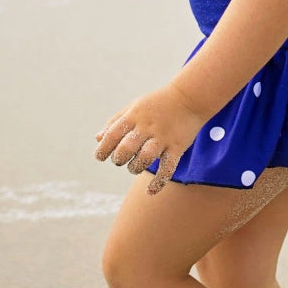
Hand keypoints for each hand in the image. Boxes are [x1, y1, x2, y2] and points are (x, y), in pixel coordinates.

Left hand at [93, 83, 208, 194]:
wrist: (189, 97)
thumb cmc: (157, 103)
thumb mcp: (134, 107)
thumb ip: (115, 122)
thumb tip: (98, 139)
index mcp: (134, 116)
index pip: (113, 134)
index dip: (103, 148)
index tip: (101, 157)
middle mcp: (147, 126)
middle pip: (127, 148)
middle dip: (119, 159)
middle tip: (121, 160)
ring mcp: (163, 137)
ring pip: (145, 158)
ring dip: (135, 168)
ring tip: (135, 166)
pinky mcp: (177, 147)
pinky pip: (167, 168)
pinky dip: (158, 182)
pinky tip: (150, 190)